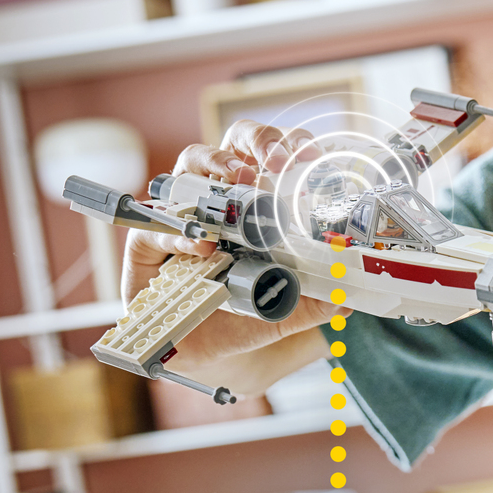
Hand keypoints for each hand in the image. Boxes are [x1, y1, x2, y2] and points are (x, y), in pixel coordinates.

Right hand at [118, 122, 331, 375]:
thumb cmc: (242, 316)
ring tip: (238, 179)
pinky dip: (179, 232)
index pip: (272, 155)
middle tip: (276, 161)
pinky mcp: (146, 241)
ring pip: (190, 166)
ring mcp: (180, 213)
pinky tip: (202, 246)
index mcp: (256, 202)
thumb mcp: (287, 308)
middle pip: (232, 144)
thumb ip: (317, 301)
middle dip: (256, 141)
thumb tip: (347, 297)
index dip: (289, 145)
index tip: (308, 154)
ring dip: (215, 165)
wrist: (203, 351)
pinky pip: (158, 226)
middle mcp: (218, 198)